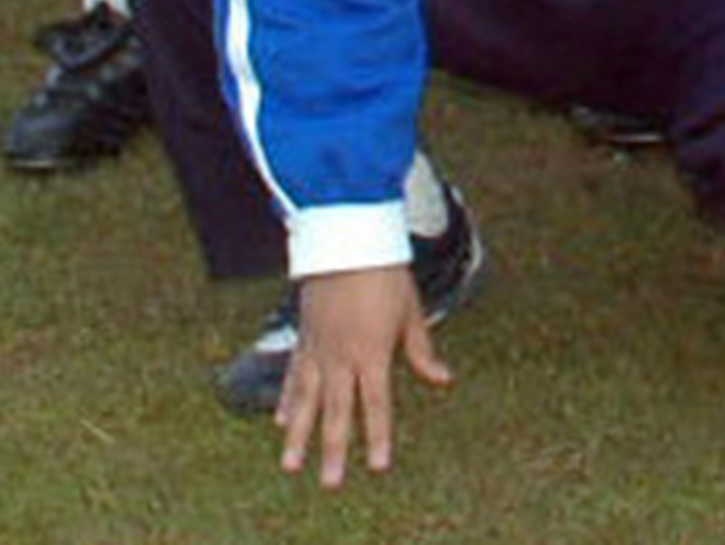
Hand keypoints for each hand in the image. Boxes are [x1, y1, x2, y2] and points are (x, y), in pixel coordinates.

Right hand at [272, 264, 449, 487]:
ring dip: (299, 436)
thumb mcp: (411, 311)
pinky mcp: (304, 338)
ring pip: (306, 402)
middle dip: (333, 451)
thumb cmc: (386, 274)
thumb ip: (421, 350)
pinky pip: (293, 376)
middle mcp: (341, 357)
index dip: (377, 436)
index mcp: (372, 352)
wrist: (347, 240)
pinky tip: (281, 422)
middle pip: (336, 413)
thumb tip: (443, 379)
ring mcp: (318, 349)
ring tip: (291, 466)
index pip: (376, 404)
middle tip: (330, 484)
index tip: (377, 466)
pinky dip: (286, 400)